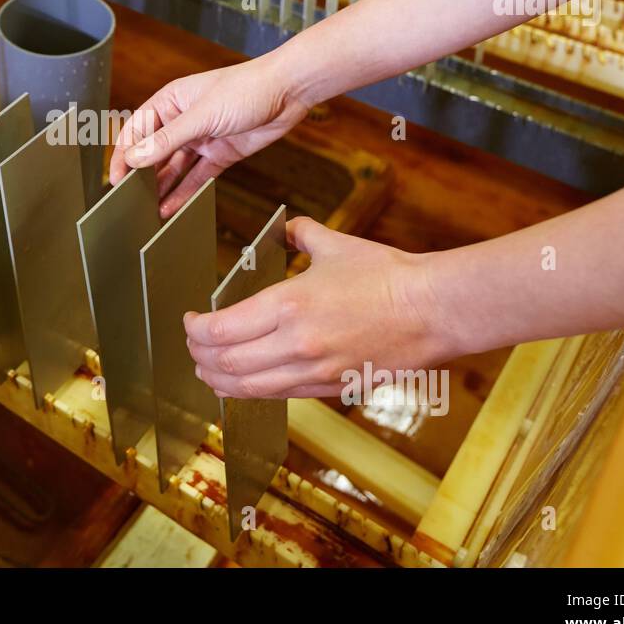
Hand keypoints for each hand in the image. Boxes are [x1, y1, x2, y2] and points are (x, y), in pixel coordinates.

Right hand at [109, 54, 310, 216]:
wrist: (288, 91)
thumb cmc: (246, 88)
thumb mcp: (202, 115)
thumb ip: (167, 140)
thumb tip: (135, 158)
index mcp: (171, 101)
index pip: (137, 130)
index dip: (124, 154)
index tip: (116, 179)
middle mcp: (183, 120)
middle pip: (154, 152)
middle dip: (141, 175)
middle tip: (128, 201)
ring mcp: (202, 138)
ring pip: (174, 168)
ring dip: (161, 188)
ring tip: (146, 211)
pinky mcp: (220, 154)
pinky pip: (197, 177)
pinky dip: (184, 193)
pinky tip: (171, 208)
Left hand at [185, 217, 454, 398]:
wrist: (433, 311)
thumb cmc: (389, 276)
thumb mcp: (336, 245)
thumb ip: (302, 234)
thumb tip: (288, 228)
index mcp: (289, 305)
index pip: (221, 329)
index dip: (195, 330)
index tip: (190, 321)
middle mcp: (295, 344)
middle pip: (225, 363)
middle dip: (199, 356)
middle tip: (192, 345)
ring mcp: (313, 371)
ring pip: (247, 388)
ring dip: (219, 380)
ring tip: (207, 370)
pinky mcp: (330, 387)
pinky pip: (278, 395)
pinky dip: (252, 391)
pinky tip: (244, 383)